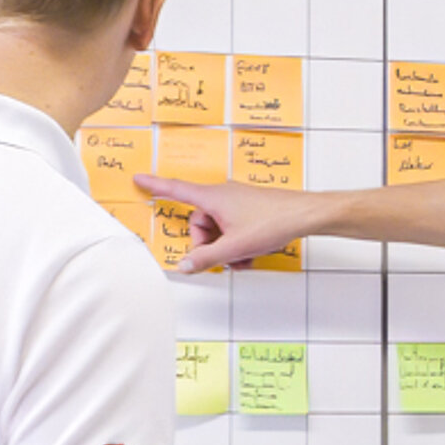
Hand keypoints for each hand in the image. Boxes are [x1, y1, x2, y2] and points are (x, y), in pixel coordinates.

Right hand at [135, 173, 312, 272]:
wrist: (305, 215)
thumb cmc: (273, 221)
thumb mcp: (234, 247)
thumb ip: (206, 259)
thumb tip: (185, 265)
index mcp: (213, 198)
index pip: (176, 190)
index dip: (155, 186)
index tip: (139, 179)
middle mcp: (222, 196)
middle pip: (199, 223)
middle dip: (208, 244)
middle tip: (223, 257)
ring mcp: (236, 203)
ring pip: (217, 230)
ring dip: (225, 247)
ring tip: (242, 256)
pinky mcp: (248, 210)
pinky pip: (231, 229)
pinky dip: (236, 244)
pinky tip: (249, 254)